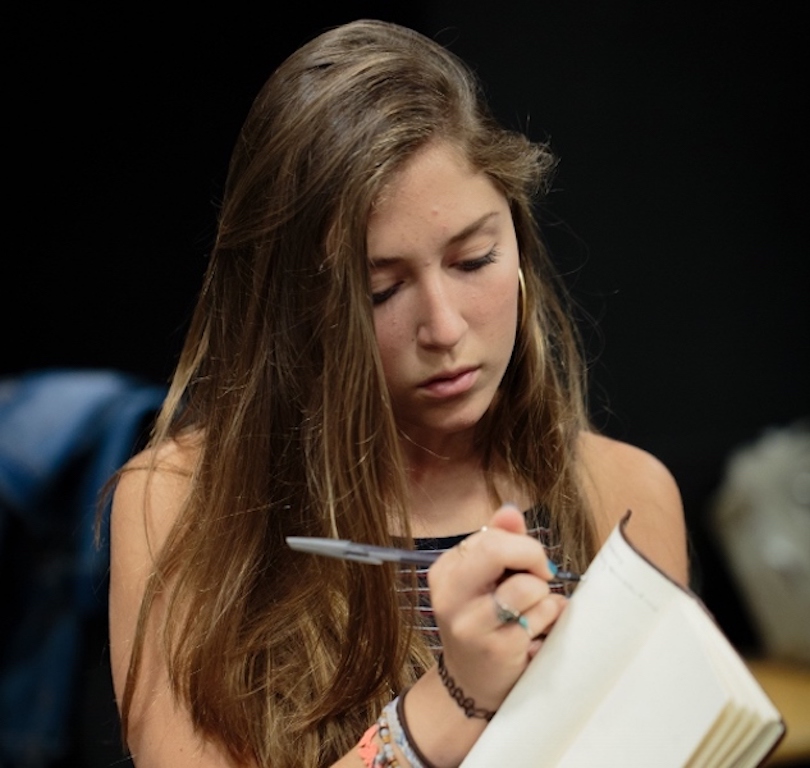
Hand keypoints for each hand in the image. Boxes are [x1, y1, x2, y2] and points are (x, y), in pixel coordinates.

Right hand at [427, 504, 567, 712]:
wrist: (473, 685)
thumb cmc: (483, 624)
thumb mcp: (484, 581)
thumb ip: (498, 542)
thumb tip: (510, 511)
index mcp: (444, 572)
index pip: (488, 537)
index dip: (519, 544)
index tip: (528, 562)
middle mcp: (450, 596)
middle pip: (497, 550)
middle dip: (532, 556)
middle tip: (541, 575)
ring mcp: (470, 625)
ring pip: (528, 585)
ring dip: (543, 595)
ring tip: (531, 611)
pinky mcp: (497, 649)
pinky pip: (543, 614)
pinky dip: (550, 618)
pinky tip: (535, 632)